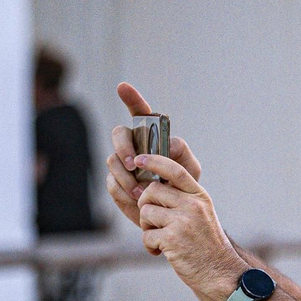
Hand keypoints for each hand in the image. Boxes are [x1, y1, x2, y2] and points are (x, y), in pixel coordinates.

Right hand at [105, 83, 201, 250]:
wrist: (174, 214)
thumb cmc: (184, 187)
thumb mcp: (190, 170)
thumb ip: (181, 154)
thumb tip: (167, 144)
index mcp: (153, 138)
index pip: (140, 113)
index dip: (131, 98)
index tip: (123, 87)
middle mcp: (134, 146)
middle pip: (119, 135)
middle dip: (123, 147)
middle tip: (135, 165)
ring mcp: (121, 164)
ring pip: (112, 161)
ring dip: (126, 177)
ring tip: (143, 192)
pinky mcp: (115, 182)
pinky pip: (111, 183)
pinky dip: (123, 192)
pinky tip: (137, 199)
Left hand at [133, 153, 243, 299]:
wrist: (221, 273)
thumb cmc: (208, 246)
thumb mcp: (202, 216)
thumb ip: (182, 201)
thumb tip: (151, 190)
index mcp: (200, 197)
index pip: (175, 170)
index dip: (154, 161)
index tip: (140, 159)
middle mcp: (193, 205)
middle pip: (152, 191)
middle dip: (146, 206)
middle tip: (154, 223)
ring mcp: (183, 221)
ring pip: (146, 213)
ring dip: (147, 228)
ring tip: (161, 239)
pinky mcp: (173, 238)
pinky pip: (146, 235)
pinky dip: (150, 246)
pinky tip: (162, 252)